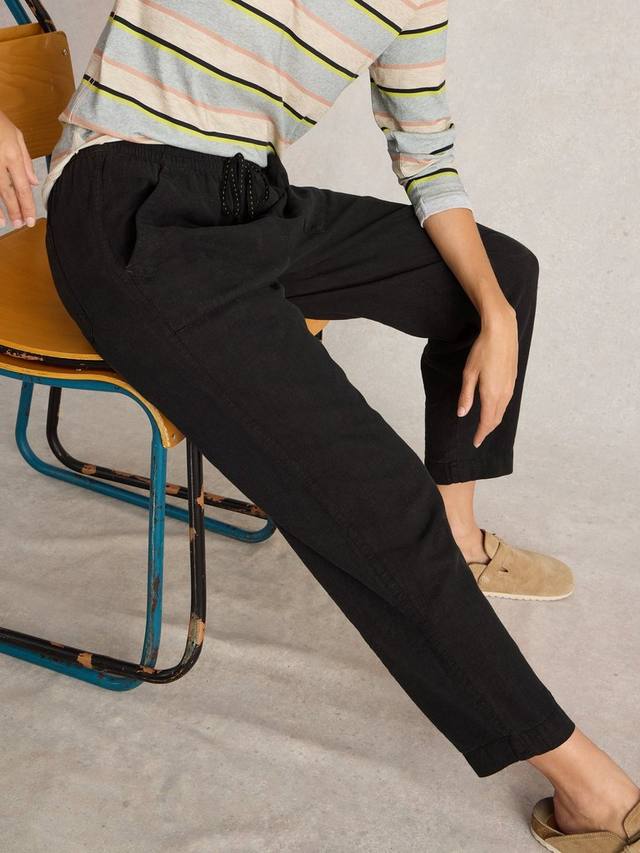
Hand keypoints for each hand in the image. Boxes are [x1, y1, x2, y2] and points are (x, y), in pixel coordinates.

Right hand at [0, 110, 38, 228]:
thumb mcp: (16, 134)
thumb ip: (26, 160)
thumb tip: (34, 182)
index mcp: (12, 155)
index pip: (23, 187)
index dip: (27, 205)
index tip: (30, 220)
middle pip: (8, 192)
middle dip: (15, 210)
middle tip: (20, 225)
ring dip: (0, 208)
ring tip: (6, 223)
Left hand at [457, 302, 517, 447]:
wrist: (502, 330)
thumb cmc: (483, 350)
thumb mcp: (469, 373)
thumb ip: (466, 395)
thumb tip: (462, 413)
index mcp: (491, 394)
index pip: (486, 421)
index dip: (481, 433)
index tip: (475, 442)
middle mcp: (504, 393)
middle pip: (496, 419)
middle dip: (487, 430)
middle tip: (479, 438)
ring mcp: (510, 386)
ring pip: (503, 410)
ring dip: (494, 420)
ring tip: (485, 426)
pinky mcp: (513, 379)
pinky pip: (506, 401)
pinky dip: (499, 409)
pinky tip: (494, 408)